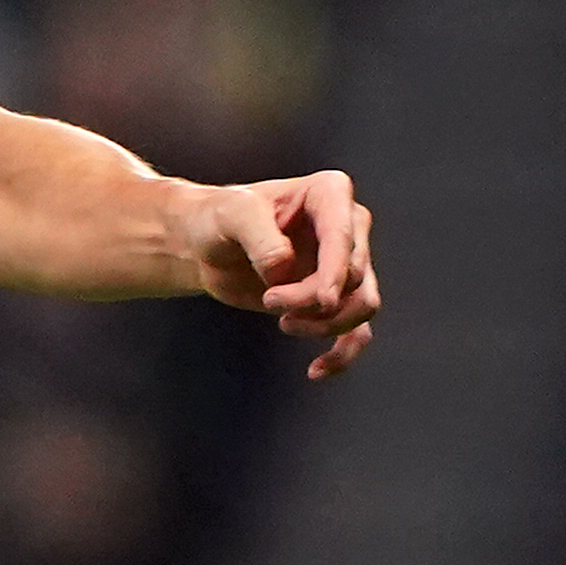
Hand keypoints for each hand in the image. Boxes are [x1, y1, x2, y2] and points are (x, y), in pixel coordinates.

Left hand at [184, 170, 381, 380]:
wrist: (204, 244)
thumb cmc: (218, 219)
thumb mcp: (232, 216)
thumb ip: (262, 239)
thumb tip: (285, 271)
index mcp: (330, 193)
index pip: (345, 240)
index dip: (333, 275)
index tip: (317, 300)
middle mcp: (349, 225)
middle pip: (353, 277)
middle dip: (313, 300)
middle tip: (269, 301)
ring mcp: (345, 262)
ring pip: (361, 305)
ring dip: (325, 325)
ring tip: (283, 322)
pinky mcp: (334, 297)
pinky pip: (357, 332)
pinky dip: (342, 354)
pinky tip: (316, 371)